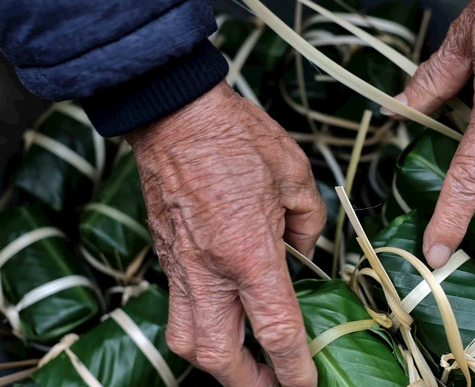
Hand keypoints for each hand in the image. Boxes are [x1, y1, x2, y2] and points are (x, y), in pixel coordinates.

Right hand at [126, 82, 325, 386]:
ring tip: (244, 361)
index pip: (275, 331)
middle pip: (219, 357)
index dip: (294, 370)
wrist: (174, 114)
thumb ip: (309, 222)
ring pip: (186, 341)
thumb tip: (306, 249)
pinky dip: (199, 325)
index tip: (306, 385)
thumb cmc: (237, 137)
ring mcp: (180, 265)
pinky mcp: (165, 254)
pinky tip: (221, 314)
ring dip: (216, 362)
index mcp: (249, 252)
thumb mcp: (294, 173)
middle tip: (275, 384)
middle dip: (249, 383)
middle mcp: (210, 270)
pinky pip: (176, 307)